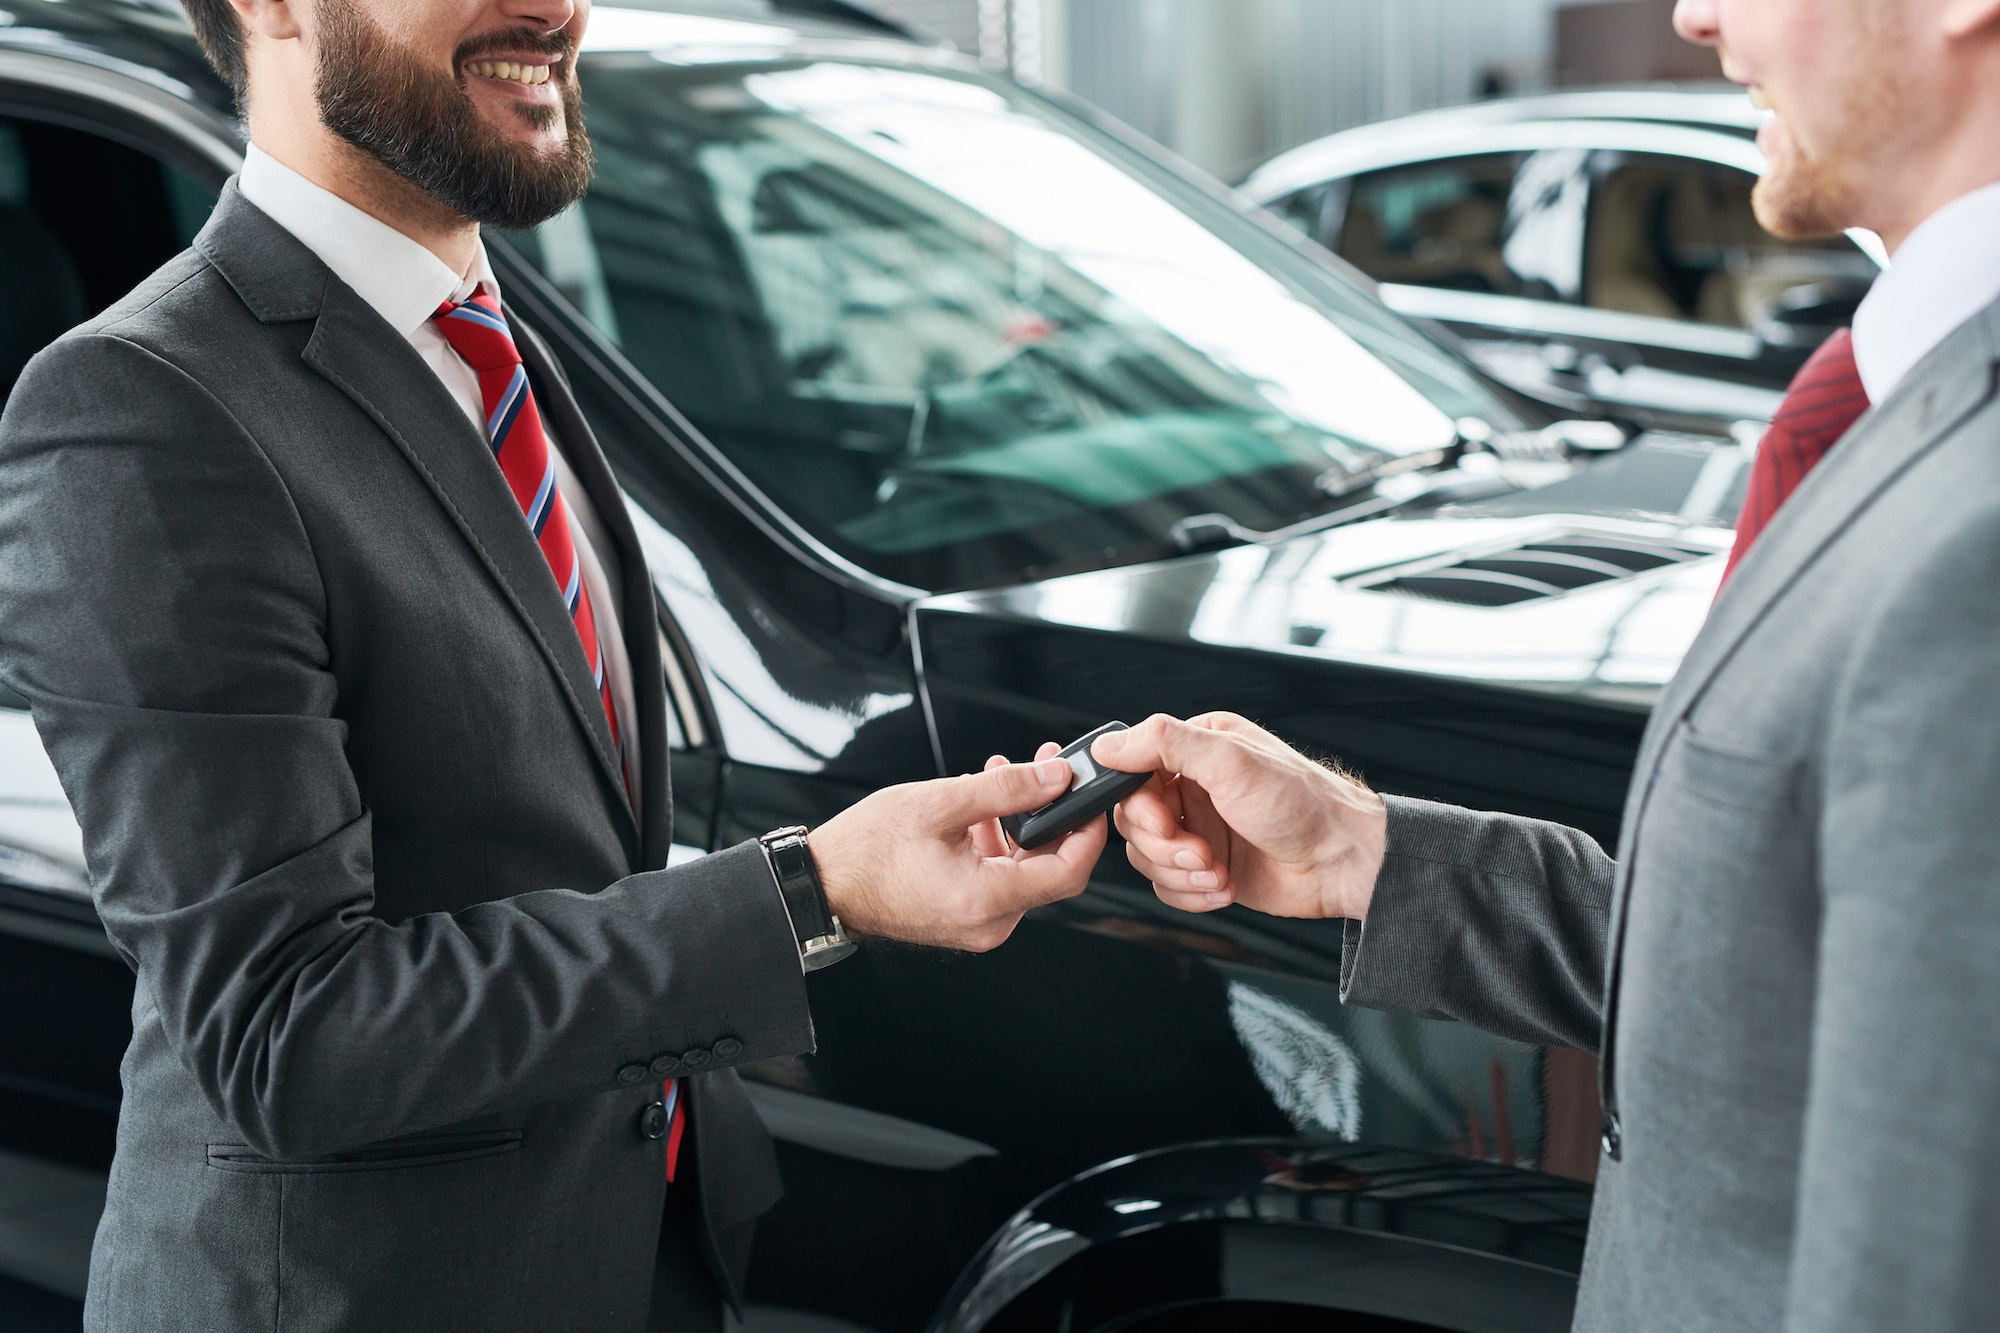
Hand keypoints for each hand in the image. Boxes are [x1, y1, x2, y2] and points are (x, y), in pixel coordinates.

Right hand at [808, 752, 1105, 951]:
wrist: (821, 884)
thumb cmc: (865, 851)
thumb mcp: (939, 804)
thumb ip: (1005, 790)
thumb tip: (1054, 778)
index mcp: (986, 900)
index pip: (1068, 873)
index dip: (1089, 832)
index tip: (1093, 797)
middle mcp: (988, 922)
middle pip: (1049, 869)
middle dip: (1052, 814)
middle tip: (1046, 767)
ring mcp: (976, 923)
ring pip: (1023, 869)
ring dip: (1022, 822)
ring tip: (1005, 774)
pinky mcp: (963, 915)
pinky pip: (998, 877)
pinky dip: (998, 841)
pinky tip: (982, 804)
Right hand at [1092, 712, 1384, 919]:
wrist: (1343, 862)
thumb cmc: (1303, 804)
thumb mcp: (1230, 760)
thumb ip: (1164, 743)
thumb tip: (1109, 743)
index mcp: (1196, 750)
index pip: (1132, 775)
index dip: (1140, 808)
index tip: (1165, 823)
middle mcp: (1193, 789)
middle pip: (1133, 822)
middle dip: (1164, 846)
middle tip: (1201, 852)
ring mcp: (1200, 831)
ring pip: (1148, 859)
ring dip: (1180, 874)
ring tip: (1218, 871)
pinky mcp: (1208, 870)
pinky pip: (1170, 889)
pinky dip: (1193, 895)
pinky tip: (1224, 887)